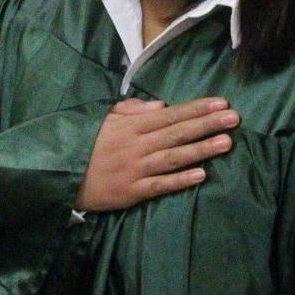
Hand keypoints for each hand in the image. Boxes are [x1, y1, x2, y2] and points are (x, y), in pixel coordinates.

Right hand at [75, 97, 237, 211]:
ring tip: (226, 143)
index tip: (222, 103)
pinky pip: (160, 185)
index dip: (197, 109)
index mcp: (132, 126)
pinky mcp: (132, 191)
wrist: (60, 174)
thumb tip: (162, 106)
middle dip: (207, 124)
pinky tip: (201, 175)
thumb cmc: (85, 144)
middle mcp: (137, 145)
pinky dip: (180, 180)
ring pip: (174, 157)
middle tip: (234, 118)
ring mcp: (135, 169)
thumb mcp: (104, 119)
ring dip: (201, 149)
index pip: (171, 115)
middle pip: (178, 133)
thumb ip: (132, 110)